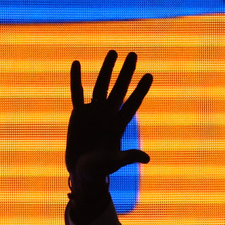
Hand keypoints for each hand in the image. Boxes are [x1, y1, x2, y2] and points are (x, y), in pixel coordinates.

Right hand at [66, 50, 152, 206]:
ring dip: (106, 69)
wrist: (82, 172)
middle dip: (126, 72)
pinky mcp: (78, 114)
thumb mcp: (114, 162)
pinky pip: (77, 93)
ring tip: (113, 52)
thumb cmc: (99, 170)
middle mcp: (108, 115)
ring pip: (101, 86)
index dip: (140, 90)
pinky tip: (76, 63)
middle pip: (119, 89)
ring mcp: (93, 112)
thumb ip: (128, 157)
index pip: (132, 103)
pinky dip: (76, 79)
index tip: (149, 75)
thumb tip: (146, 158)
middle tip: (133, 54)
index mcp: (119, 125)